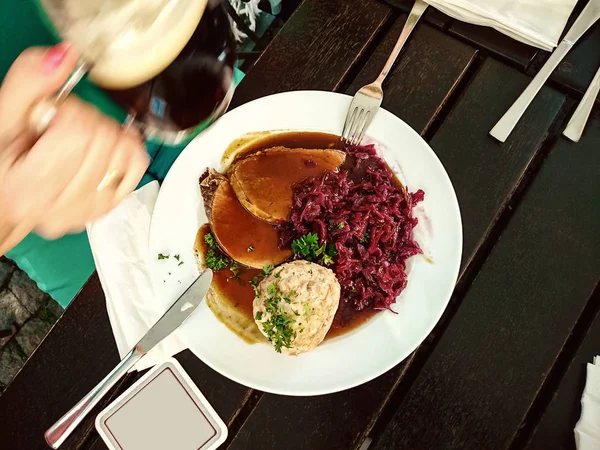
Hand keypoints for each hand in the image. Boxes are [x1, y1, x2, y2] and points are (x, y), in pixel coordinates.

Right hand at [0, 44, 149, 253]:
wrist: (8, 193)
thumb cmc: (3, 158)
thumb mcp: (4, 116)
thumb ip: (30, 82)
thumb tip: (65, 54)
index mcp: (28, 187)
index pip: (77, 133)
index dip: (71, 110)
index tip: (55, 112)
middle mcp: (60, 207)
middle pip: (104, 142)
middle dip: (89, 119)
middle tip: (67, 122)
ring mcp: (87, 210)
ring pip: (125, 154)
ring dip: (109, 132)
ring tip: (83, 134)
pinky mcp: (108, 207)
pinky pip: (137, 167)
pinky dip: (128, 148)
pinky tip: (109, 142)